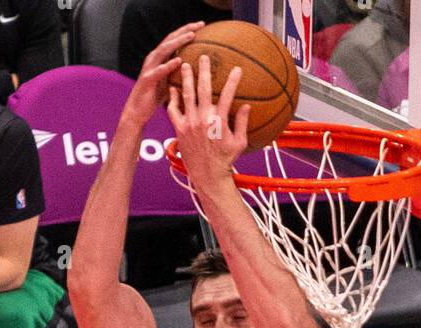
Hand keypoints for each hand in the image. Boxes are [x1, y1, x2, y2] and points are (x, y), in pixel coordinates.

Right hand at [122, 22, 205, 128]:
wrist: (137, 112)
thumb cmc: (154, 98)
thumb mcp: (170, 83)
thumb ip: (179, 75)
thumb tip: (197, 73)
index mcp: (160, 58)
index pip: (174, 40)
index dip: (187, 30)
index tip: (202, 25)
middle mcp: (154, 59)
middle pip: (170, 39)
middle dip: (185, 30)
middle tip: (200, 25)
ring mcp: (149, 68)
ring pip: (164, 50)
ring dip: (178, 42)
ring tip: (191, 36)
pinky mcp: (147, 80)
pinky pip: (159, 71)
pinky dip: (168, 65)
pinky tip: (179, 60)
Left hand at [167, 55, 249, 188]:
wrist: (208, 176)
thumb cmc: (225, 160)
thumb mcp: (240, 143)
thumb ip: (243, 123)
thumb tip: (247, 106)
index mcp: (219, 121)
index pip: (227, 95)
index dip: (232, 81)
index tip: (236, 68)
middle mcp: (203, 119)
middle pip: (204, 89)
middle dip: (204, 71)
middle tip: (204, 57)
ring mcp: (190, 124)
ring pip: (187, 96)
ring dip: (186, 78)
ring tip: (184, 65)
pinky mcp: (180, 130)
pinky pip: (173, 111)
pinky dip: (173, 99)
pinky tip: (173, 89)